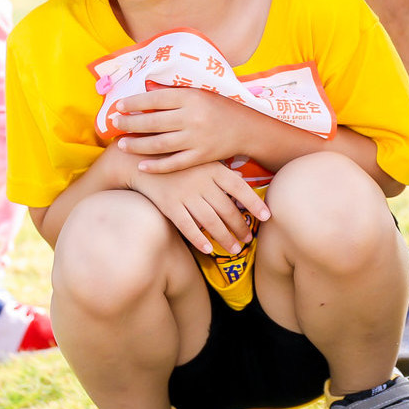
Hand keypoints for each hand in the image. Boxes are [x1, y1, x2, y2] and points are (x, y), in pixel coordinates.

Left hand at [110, 88, 255, 172]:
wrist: (246, 127)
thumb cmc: (218, 106)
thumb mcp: (199, 91)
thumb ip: (173, 91)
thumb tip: (145, 88)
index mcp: (191, 97)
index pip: (155, 98)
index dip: (134, 102)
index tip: (118, 106)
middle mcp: (192, 117)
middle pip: (153, 121)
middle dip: (129, 123)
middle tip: (115, 123)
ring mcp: (197, 138)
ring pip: (159, 143)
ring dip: (137, 144)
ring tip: (122, 143)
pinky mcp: (201, 156)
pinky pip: (174, 163)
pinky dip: (156, 166)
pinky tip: (141, 165)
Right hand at [130, 162, 269, 254]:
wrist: (141, 161)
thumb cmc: (176, 159)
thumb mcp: (201, 158)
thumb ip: (221, 169)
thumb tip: (242, 177)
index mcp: (213, 168)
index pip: (239, 187)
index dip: (254, 203)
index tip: (267, 217)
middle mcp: (202, 182)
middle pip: (227, 209)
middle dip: (240, 226)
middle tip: (248, 239)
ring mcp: (185, 194)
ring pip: (211, 221)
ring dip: (225, 237)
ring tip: (235, 248)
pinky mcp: (170, 206)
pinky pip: (188, 226)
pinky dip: (199, 239)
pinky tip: (209, 249)